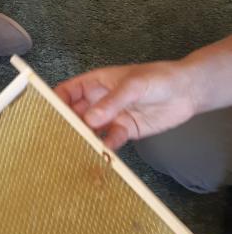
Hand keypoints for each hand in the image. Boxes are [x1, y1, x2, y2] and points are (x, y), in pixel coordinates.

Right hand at [54, 59, 196, 149]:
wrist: (187, 92)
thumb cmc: (158, 78)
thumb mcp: (133, 85)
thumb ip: (112, 101)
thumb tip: (90, 119)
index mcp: (95, 83)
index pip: (67, 91)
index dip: (55, 101)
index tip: (47, 116)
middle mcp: (99, 101)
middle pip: (75, 113)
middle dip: (67, 125)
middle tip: (59, 138)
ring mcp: (111, 117)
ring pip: (90, 130)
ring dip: (84, 139)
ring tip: (77, 150)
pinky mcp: (125, 131)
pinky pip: (110, 141)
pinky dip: (105, 148)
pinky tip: (102, 154)